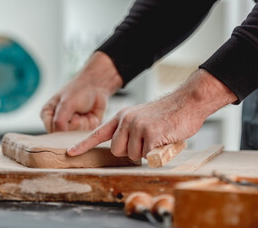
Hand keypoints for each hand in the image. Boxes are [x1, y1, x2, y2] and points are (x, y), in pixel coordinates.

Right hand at [41, 52, 122, 132]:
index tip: (70, 114)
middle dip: (76, 123)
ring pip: (78, 136)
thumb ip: (60, 121)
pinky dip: (92, 123)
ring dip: (85, 122)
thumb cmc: (79, 90)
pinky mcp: (83, 129)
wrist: (96, 85)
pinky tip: (90, 114)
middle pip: (66, 136)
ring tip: (84, 111)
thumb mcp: (67, 103)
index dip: (64, 126)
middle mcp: (58, 123)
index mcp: (47, 116)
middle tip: (78, 111)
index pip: (53, 132)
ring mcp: (71, 127)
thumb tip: (60, 137)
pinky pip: (89, 134)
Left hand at [67, 69, 236, 159]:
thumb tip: (126, 150)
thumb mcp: (142, 117)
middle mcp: (126, 120)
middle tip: (147, 142)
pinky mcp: (151, 133)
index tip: (71, 153)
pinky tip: (164, 140)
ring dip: (146, 153)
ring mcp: (138, 126)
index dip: (84, 145)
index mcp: (122, 116)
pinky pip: (148, 155)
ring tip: (158, 139)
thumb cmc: (167, 114)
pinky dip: (157, 153)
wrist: (187, 102)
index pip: (98, 133)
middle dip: (131, 152)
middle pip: (117, 150)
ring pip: (133, 155)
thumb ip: (129, 131)